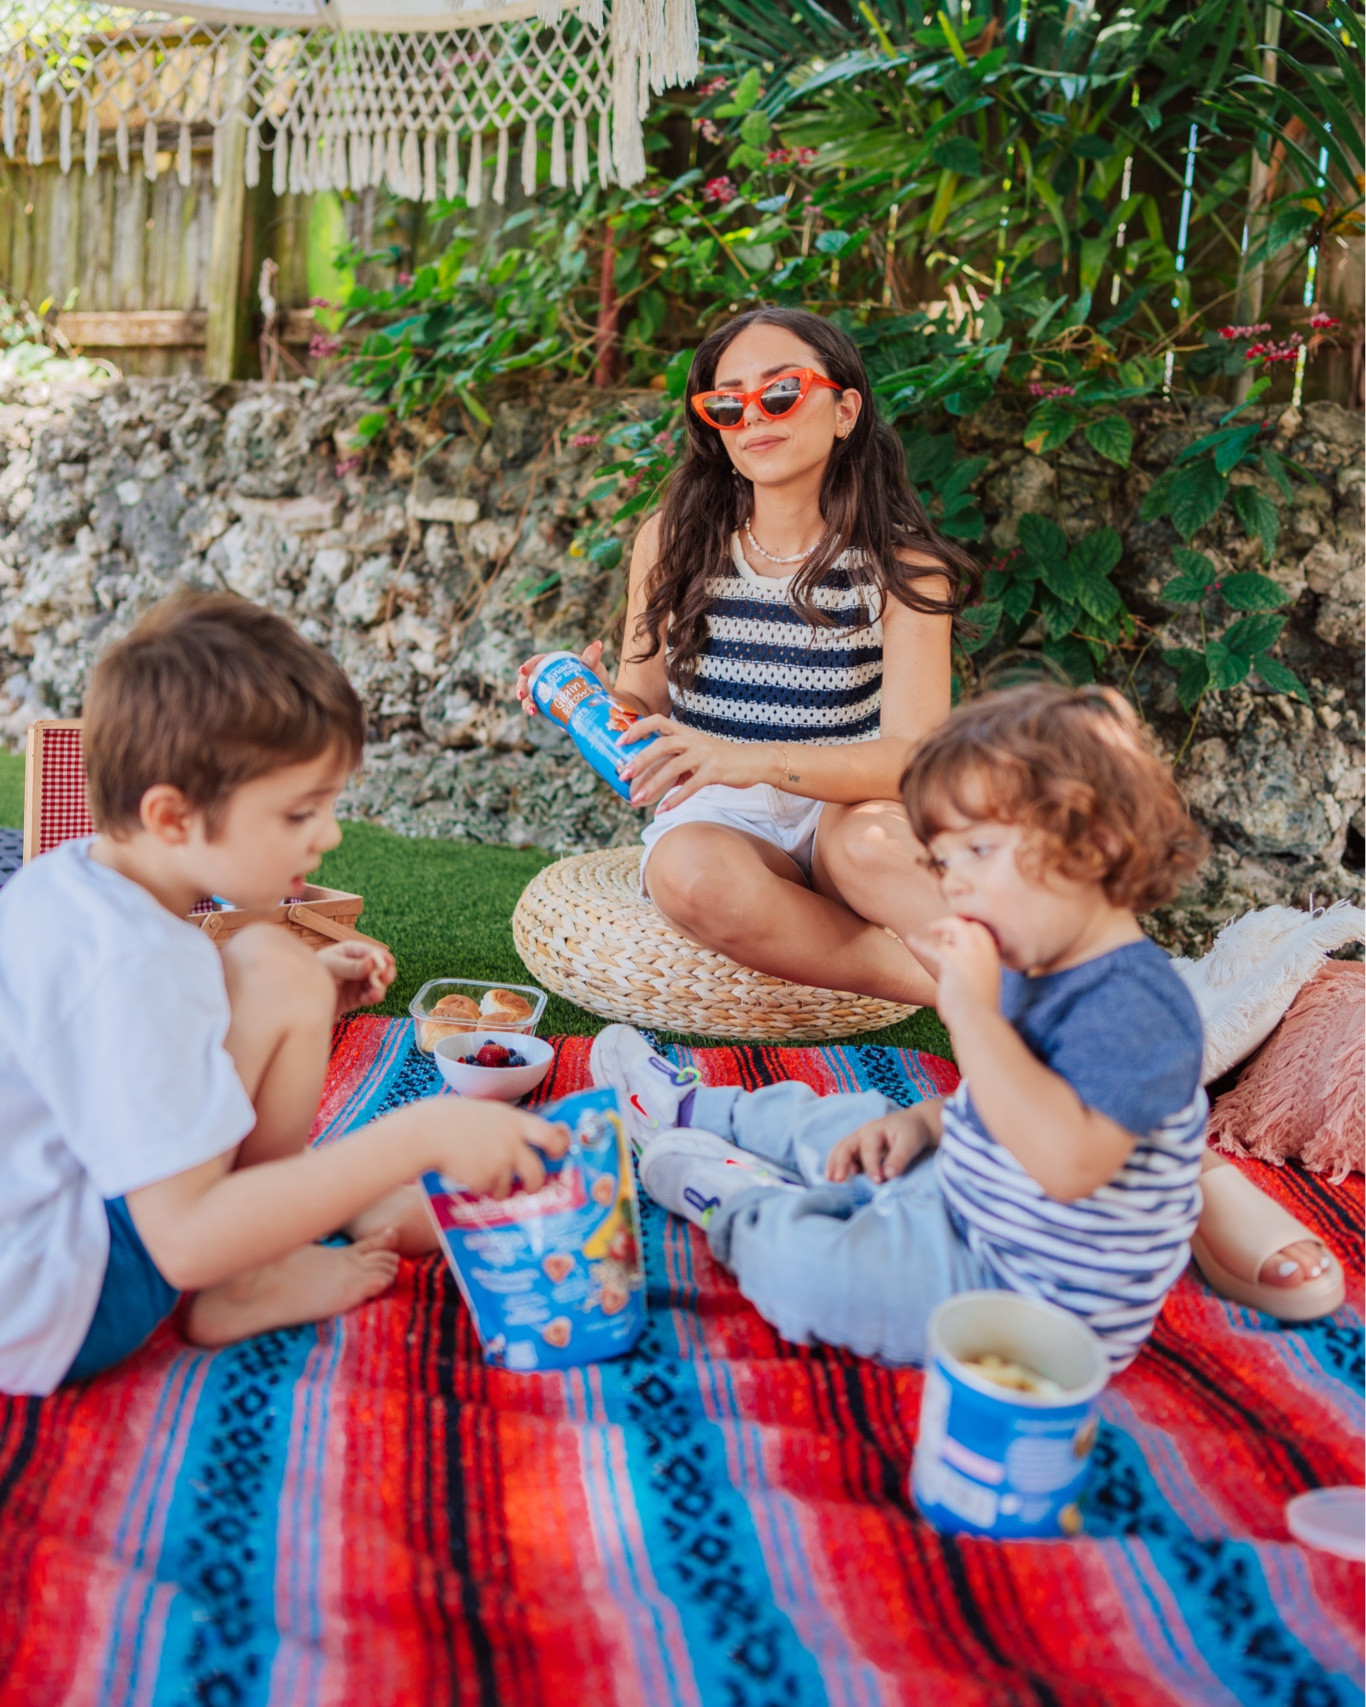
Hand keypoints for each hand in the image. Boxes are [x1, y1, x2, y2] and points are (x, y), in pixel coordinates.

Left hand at [317, 940, 395, 1014]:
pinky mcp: (358, 997)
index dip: (382, 956)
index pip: (372, 951)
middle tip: (385, 978)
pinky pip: (370, 996)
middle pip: (381, 967)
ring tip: (376, 992)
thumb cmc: (313, 973)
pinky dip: (373, 997)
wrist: (300, 997)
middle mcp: (359, 965)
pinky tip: (369, 998)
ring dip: (380, 987)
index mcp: (352, 951)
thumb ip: (351, 966)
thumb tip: (372, 962)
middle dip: (386, 972)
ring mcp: (359, 982)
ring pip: (378, 983)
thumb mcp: (331, 966)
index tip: (387, 963)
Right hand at [431, 1102, 570, 1198]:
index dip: (558, 1144)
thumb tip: (518, 1139)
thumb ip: (504, 1126)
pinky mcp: (485, 1180)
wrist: (428, 1133)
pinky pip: (487, 1190)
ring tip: (487, 1183)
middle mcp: (512, 1143)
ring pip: (508, 1186)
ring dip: (500, 1190)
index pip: (549, 1133)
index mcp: (514, 1121)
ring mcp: (500, 1163)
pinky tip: (467, 1177)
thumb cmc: (450, 1118)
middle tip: (532, 1186)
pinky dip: (480, 1188)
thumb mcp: (486, 1112)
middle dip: (536, 1183)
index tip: (558, 1151)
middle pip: (536, 1171)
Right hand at [515, 639, 610, 716]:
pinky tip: (542, 717)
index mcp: (552, 663)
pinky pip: (540, 710)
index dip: (528, 666)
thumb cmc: (595, 677)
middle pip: (527, 681)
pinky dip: (540, 714)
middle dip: (521, 687)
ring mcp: (545, 694)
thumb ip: (592, 658)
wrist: (601, 698)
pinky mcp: (549, 708)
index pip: (536, 663)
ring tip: (532, 712)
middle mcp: (545, 678)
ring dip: (527, 705)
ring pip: (530, 698)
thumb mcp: (593, 666)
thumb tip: (598, 645)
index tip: (523, 671)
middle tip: (521, 695)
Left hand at [618, 715, 760, 807]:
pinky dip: (674, 800)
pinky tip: (662, 810)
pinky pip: (690, 787)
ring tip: (637, 800)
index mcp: (686, 732)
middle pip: (660, 745)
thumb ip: (676, 764)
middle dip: (639, 761)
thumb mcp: (697, 755)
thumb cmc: (723, 759)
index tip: (620, 742)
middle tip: (623, 776)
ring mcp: (704, 754)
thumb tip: (655, 781)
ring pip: (671, 768)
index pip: (656, 721)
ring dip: (652, 785)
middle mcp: (693, 739)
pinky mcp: (714, 771)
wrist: (754, 761)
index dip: (636, 729)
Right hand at [825, 1104, 937, 1183]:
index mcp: (874, 1130)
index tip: (878, 1181)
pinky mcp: (859, 1150)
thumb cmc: (912, 1132)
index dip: (872, 1166)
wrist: (915, 1124)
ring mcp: (859, 1142)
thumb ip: (899, 1158)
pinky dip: (840, 1166)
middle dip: (840, 1163)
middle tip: (837, 1180)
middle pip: (845, 1147)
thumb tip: (888, 1175)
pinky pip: (846, 1157)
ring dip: (834, 1164)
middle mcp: (862, 1134)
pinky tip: (841, 1179)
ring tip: (830, 1180)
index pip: (868, 1150)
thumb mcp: (910, 1142)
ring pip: (841, 1150)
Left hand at [908, 916, 1000, 1033]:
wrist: (977, 1021)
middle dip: (959, 921)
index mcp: (993, 959)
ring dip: (942, 924)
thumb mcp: (982, 985)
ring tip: (931, 928)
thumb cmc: (978, 1009)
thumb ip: (976, 972)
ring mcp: (971, 955)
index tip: (957, 931)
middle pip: (973, 925)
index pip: (983, 932)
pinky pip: (933, 948)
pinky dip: (920, 943)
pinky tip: (910, 940)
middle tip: (943, 926)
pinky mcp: (953, 962)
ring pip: (957, 926)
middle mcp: (985, 953)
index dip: (970, 928)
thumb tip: (963, 971)